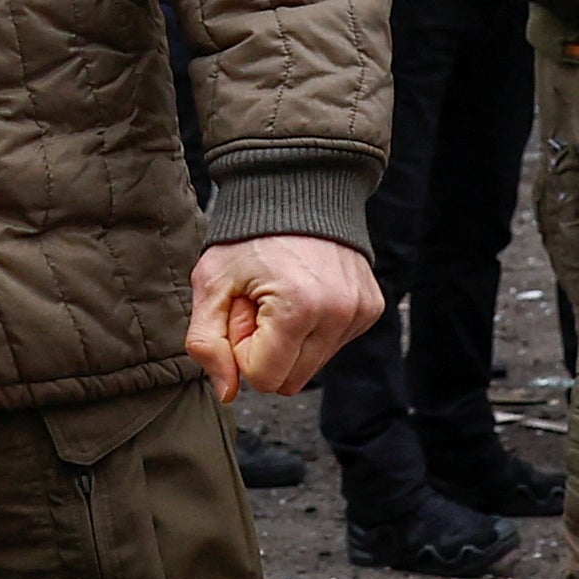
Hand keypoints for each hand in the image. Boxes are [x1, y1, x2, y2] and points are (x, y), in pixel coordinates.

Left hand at [182, 235, 380, 401]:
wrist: (297, 187)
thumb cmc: (247, 235)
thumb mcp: (211, 282)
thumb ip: (207, 342)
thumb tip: (227, 391)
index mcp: (299, 308)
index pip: (264, 379)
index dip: (243, 348)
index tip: (243, 309)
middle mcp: (339, 313)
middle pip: (291, 381)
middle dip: (267, 350)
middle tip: (259, 303)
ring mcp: (360, 311)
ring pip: (312, 367)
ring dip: (290, 341)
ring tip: (280, 295)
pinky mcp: (371, 308)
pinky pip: (333, 345)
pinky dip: (313, 329)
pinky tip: (303, 293)